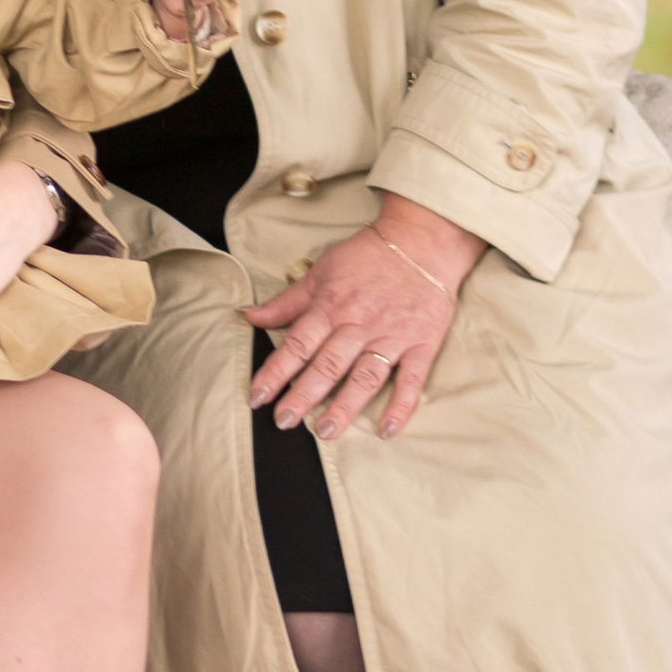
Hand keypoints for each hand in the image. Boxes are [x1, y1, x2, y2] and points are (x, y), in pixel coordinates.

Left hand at [246, 193, 474, 440]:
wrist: (423, 240)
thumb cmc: (368, 256)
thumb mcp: (321, 271)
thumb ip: (287, 301)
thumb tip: (248, 315)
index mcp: (331, 306)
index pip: (297, 344)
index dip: (275, 371)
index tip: (257, 396)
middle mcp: (358, 324)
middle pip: (327, 365)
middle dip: (302, 395)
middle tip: (283, 421)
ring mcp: (391, 336)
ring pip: (364, 377)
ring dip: (344, 406)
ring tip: (325, 431)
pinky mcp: (421, 343)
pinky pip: (411, 379)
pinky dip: (400, 405)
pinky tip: (386, 430)